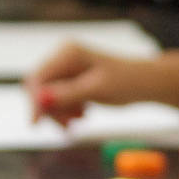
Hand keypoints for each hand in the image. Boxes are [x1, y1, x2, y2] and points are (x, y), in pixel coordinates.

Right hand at [27, 41, 152, 124]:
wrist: (145, 83)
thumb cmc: (125, 82)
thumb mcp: (96, 90)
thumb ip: (67, 94)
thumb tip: (40, 99)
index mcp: (68, 52)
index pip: (39, 78)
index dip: (34, 101)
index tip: (36, 124)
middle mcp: (63, 56)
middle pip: (39, 87)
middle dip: (50, 109)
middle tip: (67, 126)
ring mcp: (66, 67)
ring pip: (48, 96)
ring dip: (59, 112)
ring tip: (79, 121)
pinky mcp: (71, 78)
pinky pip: (58, 98)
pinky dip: (66, 110)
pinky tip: (82, 115)